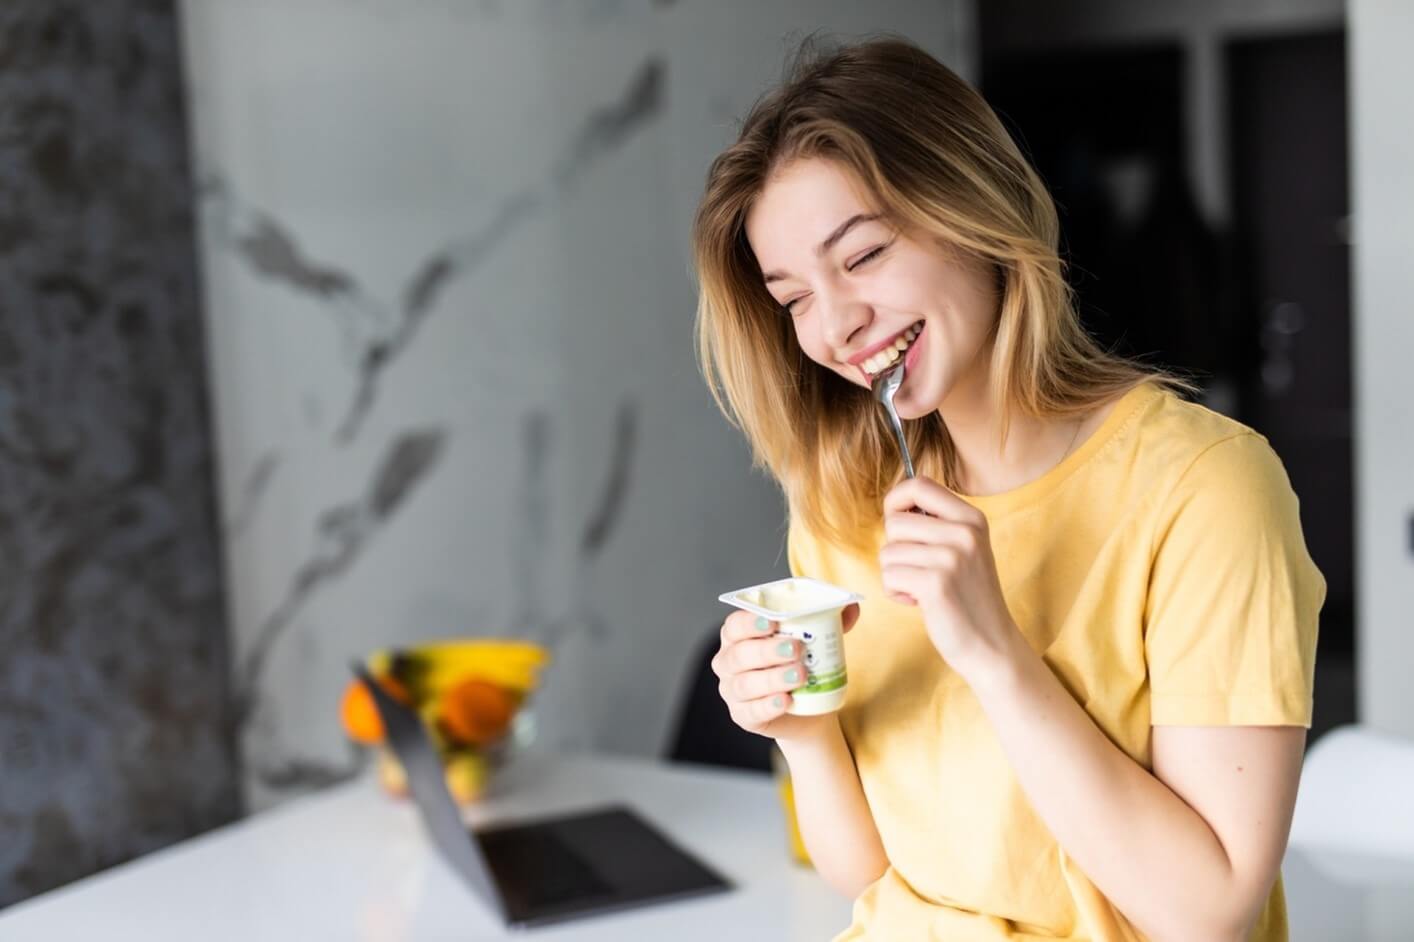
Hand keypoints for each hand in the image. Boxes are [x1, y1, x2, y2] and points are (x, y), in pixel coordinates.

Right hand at [711, 603, 860, 742]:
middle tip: (797, 648)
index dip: (749, 623)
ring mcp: (732, 691)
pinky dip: (768, 705)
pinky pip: (750, 711)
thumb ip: (831, 621)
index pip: (734, 625)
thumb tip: (851, 606)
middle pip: (739, 655)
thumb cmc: (803, 664)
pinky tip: (786, 700)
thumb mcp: (817, 640)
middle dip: (767, 651)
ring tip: (801, 675)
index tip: (773, 622)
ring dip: (772, 678)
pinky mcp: (742, 716)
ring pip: (744, 684)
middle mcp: (728, 663)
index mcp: (738, 636)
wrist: (809, 708)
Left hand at [878, 477, 1020, 677]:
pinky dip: (895, 592)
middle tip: (917, 569)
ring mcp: (951, 557)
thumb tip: (895, 506)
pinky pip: (889, 576)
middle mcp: (964, 532)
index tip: (898, 523)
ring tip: (920, 588)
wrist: (991, 643)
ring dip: (895, 574)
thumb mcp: (964, 548)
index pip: (919, 485)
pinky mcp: (936, 584)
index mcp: (971, 518)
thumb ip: (937, 524)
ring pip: (888, 552)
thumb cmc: (967, 596)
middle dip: (895, 549)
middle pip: (895, 522)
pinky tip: (918, 601)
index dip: (896, 501)